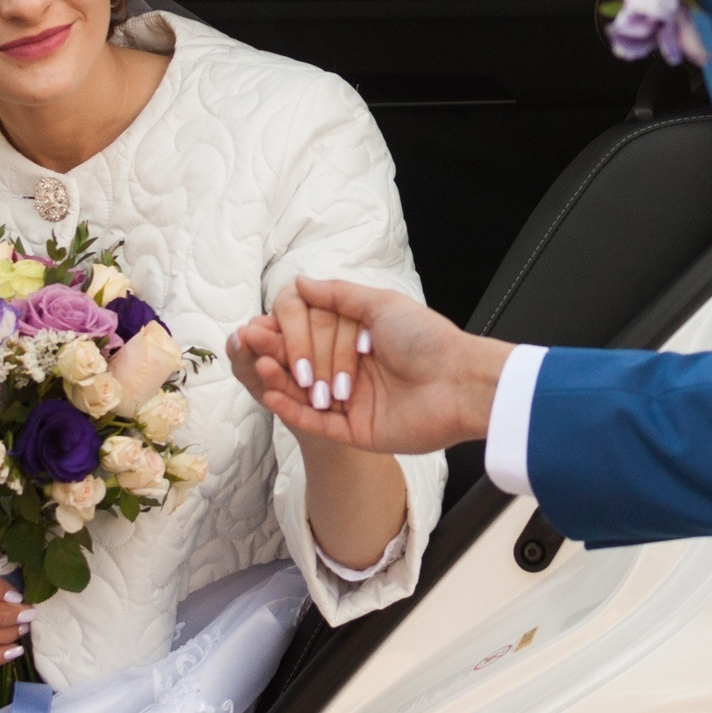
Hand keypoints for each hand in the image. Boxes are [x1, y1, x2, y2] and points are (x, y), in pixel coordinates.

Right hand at [228, 276, 510, 454]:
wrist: (458, 382)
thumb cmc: (427, 338)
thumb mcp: (380, 304)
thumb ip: (338, 296)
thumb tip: (301, 281)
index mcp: (361, 341)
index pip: (313, 335)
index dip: (291, 331)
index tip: (263, 323)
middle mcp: (355, 371)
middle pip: (306, 364)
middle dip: (281, 354)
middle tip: (253, 343)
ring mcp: (355, 403)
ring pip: (307, 395)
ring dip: (282, 380)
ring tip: (262, 365)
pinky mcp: (357, 431)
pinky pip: (318, 425)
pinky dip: (293, 411)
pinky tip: (272, 395)